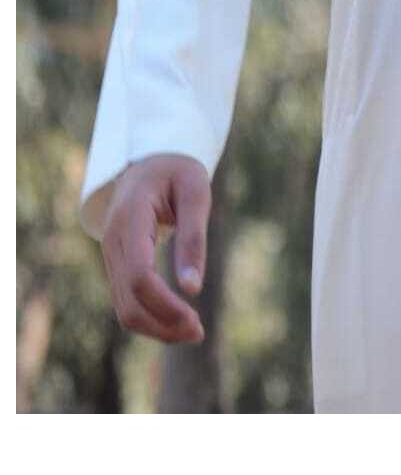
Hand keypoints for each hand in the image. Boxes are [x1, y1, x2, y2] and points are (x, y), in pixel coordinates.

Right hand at [100, 153, 210, 343]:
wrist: (150, 158)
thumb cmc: (178, 170)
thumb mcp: (196, 191)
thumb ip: (194, 236)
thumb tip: (192, 288)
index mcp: (130, 216)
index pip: (138, 274)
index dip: (164, 304)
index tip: (195, 319)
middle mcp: (112, 239)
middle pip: (127, 300)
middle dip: (161, 324)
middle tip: (199, 333)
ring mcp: (109, 252)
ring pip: (123, 307)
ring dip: (155, 327)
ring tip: (192, 331)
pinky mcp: (116, 262)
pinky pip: (125, 300)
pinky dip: (149, 316)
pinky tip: (175, 319)